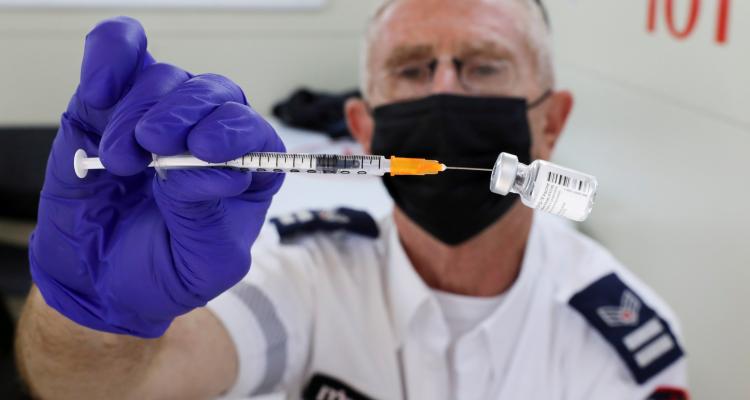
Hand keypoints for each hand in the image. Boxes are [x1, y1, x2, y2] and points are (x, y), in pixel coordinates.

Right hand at [29, 17, 284, 337]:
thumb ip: (207, 217)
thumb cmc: (163, 273)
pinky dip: (111, 58)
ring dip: (140, 112)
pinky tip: (100, 93)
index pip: (255, 133)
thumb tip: (200, 166)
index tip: (205, 148)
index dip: (235, 131)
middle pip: (214, 93)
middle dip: (185, 113)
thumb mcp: (201, 264)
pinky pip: (119, 53)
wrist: (96, 280)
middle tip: (154, 146)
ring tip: (121, 162)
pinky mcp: (110, 106)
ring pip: (165, 78)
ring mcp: (159, 115)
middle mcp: (207, 134)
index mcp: (244, 170)